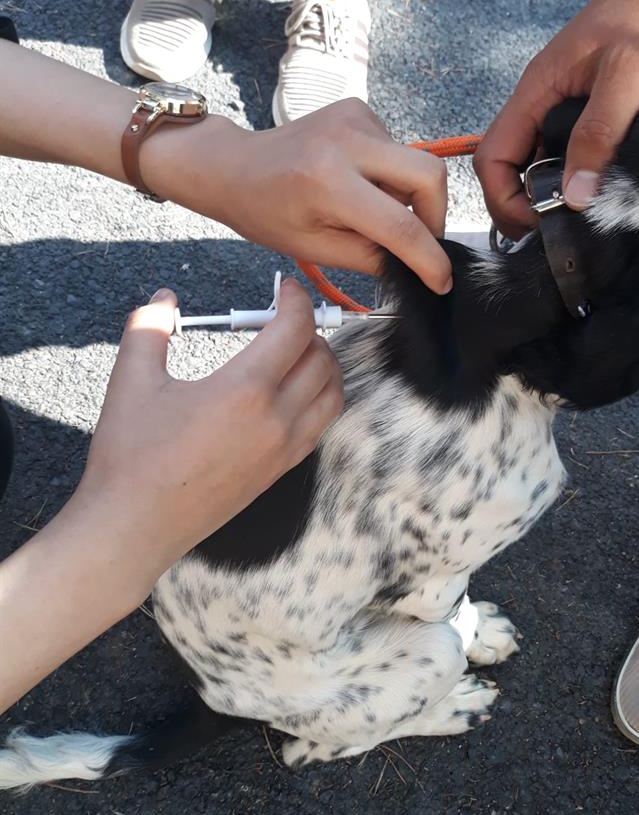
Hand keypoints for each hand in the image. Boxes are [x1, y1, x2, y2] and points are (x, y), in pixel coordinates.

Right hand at [76, 280, 342, 579]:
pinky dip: (319, 399)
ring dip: (324, 364)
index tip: (285, 287)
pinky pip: (319, 426)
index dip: (296, 299)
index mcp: (245, 390)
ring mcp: (283, 449)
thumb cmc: (131, 456)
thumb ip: (149, 327)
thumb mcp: (131, 381)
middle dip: (309, 328)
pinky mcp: (280, 471)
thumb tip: (164, 298)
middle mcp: (276, 419)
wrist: (135, 527)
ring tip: (296, 351)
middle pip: (322, 359)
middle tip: (283, 317)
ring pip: (331, 395)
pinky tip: (292, 392)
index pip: (296, 330)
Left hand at [143, 99, 451, 294]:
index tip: (442, 281)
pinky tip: (360, 186)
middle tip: (419, 241)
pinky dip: (389, 177)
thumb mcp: (315, 249)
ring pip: (415, 165)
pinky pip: (397, 151)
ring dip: (405, 197)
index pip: (401, 225)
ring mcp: (355, 117)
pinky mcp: (359, 109)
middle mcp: (346, 141)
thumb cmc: (265, 212)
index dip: (430, 259)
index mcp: (328, 181)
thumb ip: (370, 257)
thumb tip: (416, 264)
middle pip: (429, 176)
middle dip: (436, 215)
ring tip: (369, 212)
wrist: (235, 165)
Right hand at [474, 0, 638, 236]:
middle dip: (523, 205)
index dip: (503, 199)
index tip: (537, 225)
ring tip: (582, 222)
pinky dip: (578, 179)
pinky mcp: (593, 108)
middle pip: (510, 166)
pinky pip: (571, 152)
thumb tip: (571, 198)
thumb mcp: (631, 78)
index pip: (492, 157)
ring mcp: (566, 105)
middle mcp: (543, 101)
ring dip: (552, 195)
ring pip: (540, 162)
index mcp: (537, 91)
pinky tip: (602, 194)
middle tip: (560, 236)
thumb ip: (598, 134)